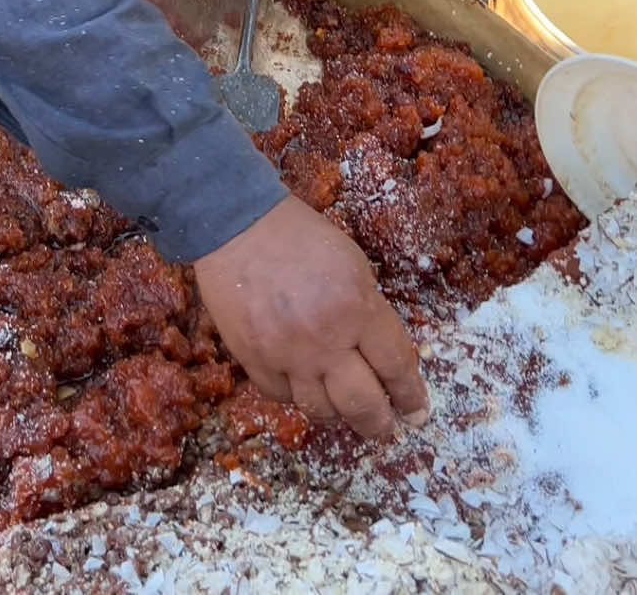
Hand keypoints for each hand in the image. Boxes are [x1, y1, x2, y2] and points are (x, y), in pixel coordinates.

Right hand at [194, 197, 427, 440]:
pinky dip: (295, 394)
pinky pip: (281, 395)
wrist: (236, 224)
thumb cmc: (300, 234)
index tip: (417, 413)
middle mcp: (324, 339)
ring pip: (320, 410)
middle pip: (361, 404)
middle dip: (379, 423)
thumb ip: (368, 309)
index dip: (410, 395)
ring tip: (343, 410)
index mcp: (357, 308)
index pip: (395, 366)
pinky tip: (302, 385)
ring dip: (337, 414)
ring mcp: (285, 354)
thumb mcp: (352, 263)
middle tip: (385, 429)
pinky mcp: (252, 359)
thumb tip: (378, 353)